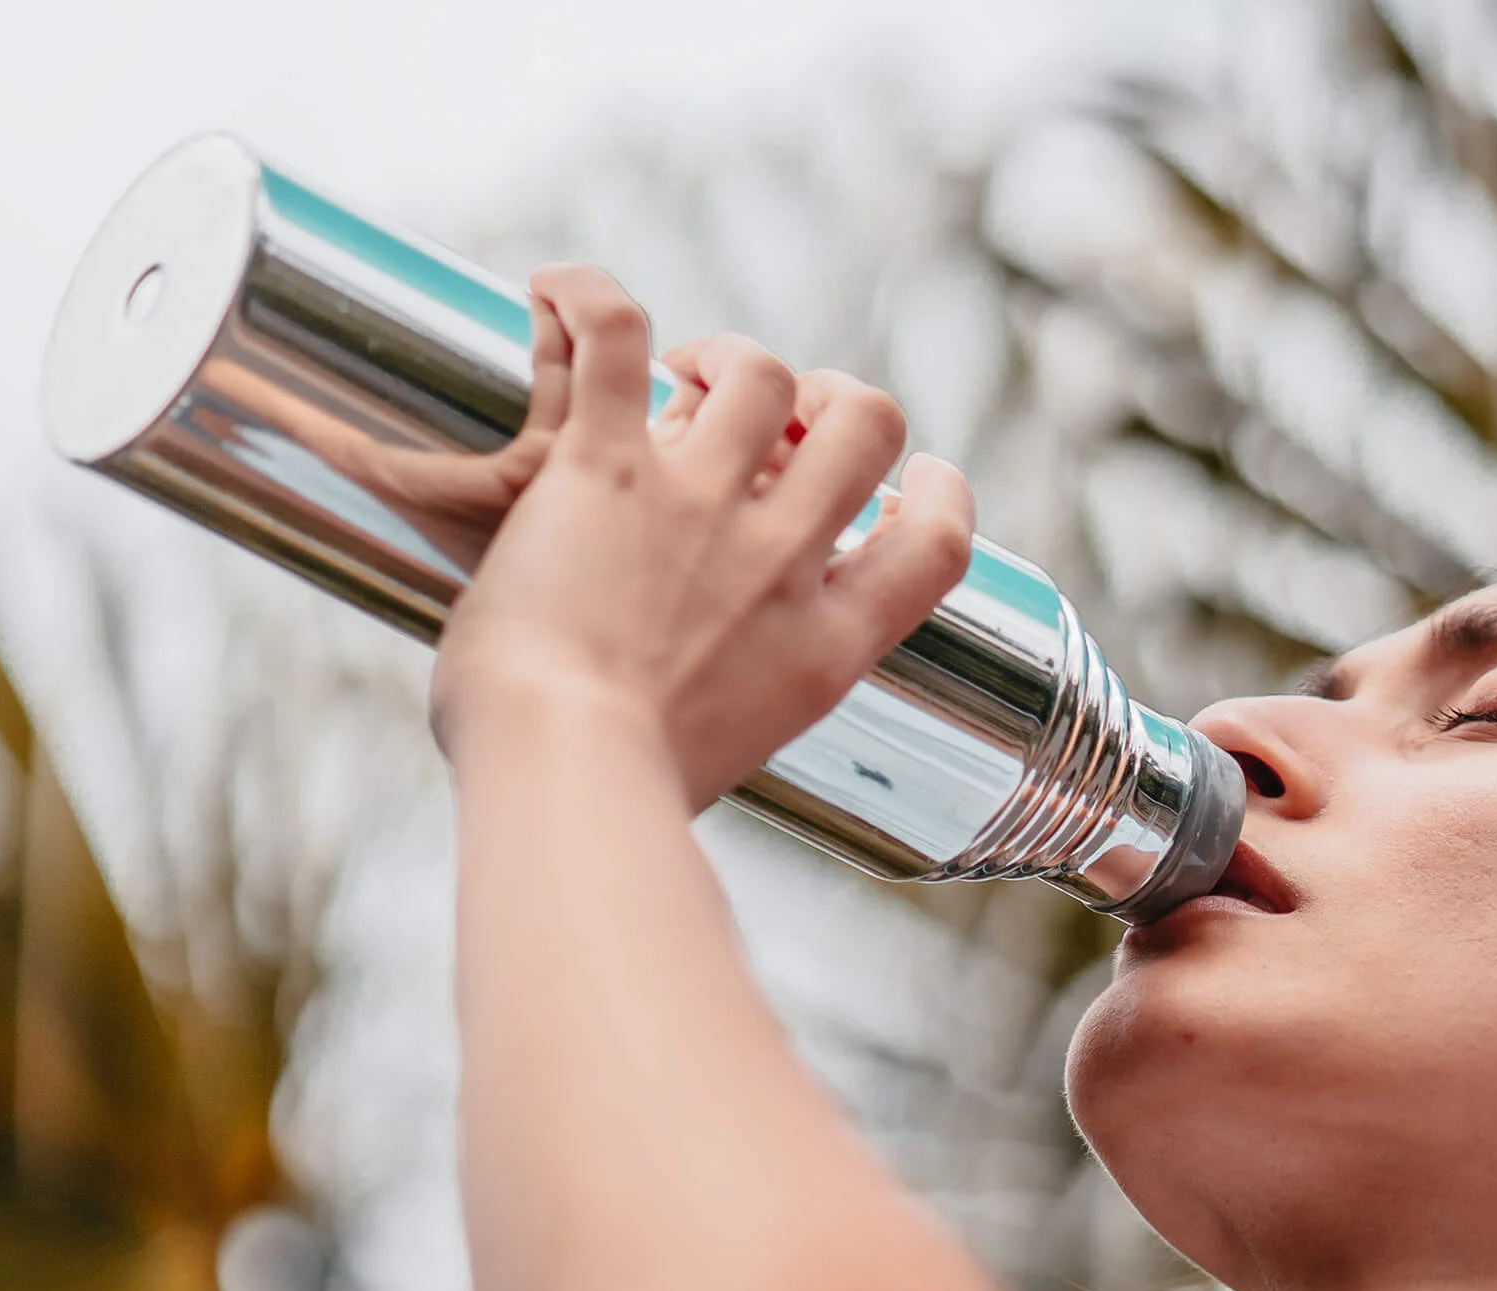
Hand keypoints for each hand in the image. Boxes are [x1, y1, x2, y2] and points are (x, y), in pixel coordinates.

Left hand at [431, 264, 974, 810]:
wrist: (564, 770)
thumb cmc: (628, 788)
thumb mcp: (747, 746)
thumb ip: (764, 684)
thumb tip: (731, 683)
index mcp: (827, 644)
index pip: (936, 544)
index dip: (938, 492)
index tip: (914, 478)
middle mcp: (781, 562)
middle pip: (863, 424)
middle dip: (832, 398)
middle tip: (778, 414)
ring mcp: (701, 504)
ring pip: (759, 372)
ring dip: (728, 357)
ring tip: (682, 373)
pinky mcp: (608, 467)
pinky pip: (618, 335)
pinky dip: (586, 299)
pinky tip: (557, 296)